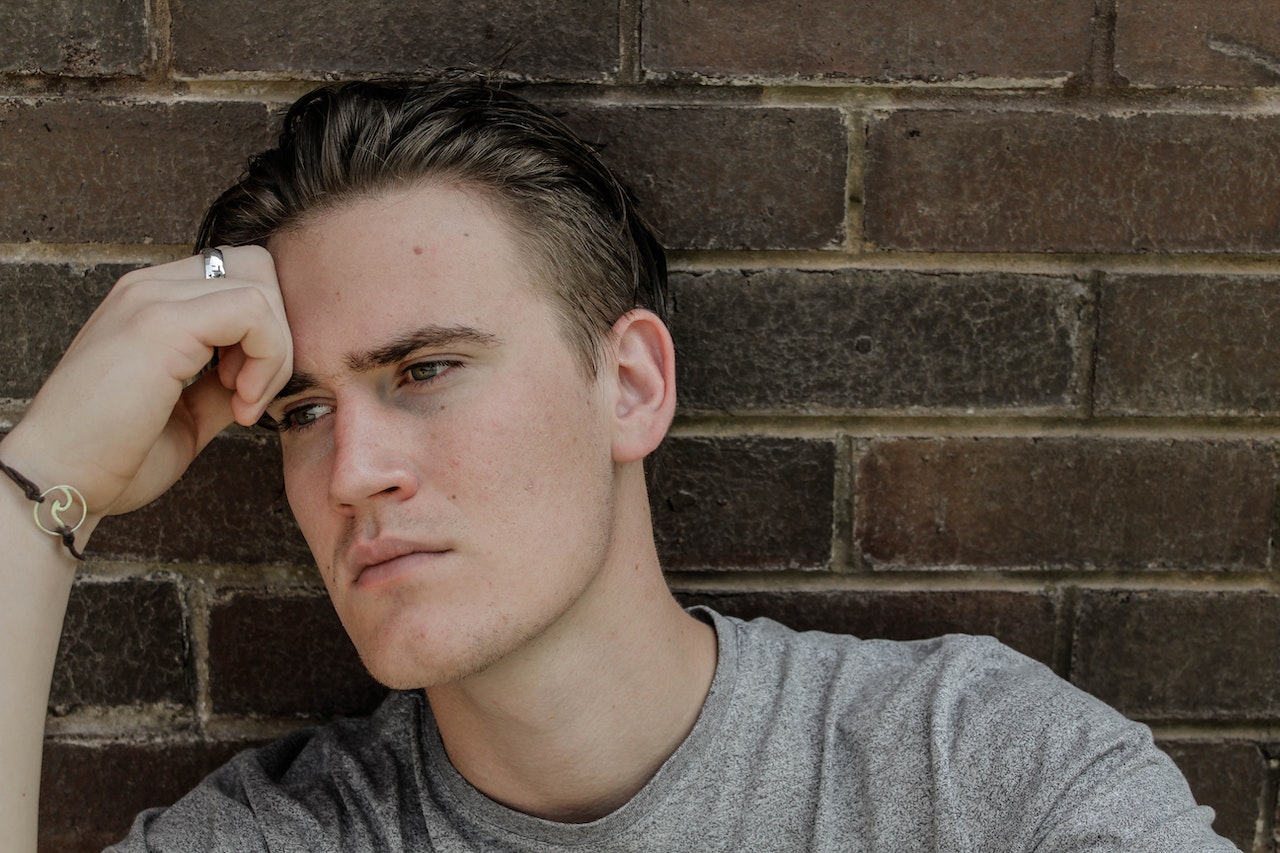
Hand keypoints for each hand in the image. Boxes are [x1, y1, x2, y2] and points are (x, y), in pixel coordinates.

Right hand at [0, 246, 291, 521]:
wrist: (59, 481)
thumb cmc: (114, 457)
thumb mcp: (188, 412)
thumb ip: (224, 383)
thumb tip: (264, 374)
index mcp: (151, 303)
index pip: (238, 277)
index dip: (263, 333)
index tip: (243, 392)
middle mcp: (148, 288)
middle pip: (257, 268)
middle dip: (277, 332)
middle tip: (249, 392)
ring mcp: (151, 298)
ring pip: (261, 288)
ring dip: (273, 354)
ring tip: (240, 403)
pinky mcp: (161, 322)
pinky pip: (254, 312)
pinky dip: (267, 360)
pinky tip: (238, 403)